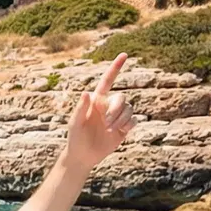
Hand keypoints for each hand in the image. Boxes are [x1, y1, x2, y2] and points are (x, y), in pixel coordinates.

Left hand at [65, 54, 134, 170]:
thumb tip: (86, 92)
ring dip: (121, 120)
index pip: (108, 81)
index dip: (116, 67)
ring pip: (129, 109)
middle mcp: (109, 105)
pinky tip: (120, 132)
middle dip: (117, 110)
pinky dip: (129, 125)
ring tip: (110, 130)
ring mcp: (117, 116)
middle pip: (122, 98)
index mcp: (97, 100)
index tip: (124, 54)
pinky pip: (134, 120)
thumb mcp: (75, 123)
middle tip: (107, 123)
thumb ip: (81, 108)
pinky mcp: (124, 127)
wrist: (83, 155)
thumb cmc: (76, 137)